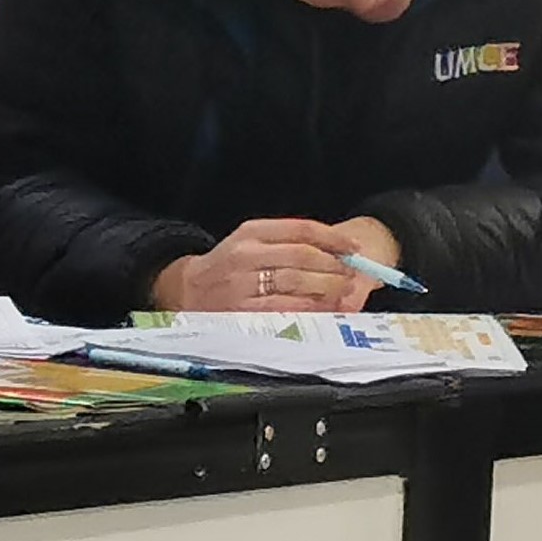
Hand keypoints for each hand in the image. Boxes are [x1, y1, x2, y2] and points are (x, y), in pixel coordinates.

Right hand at [150, 216, 403, 312]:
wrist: (188, 292)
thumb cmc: (227, 268)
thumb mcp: (249, 243)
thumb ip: (286, 243)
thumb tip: (335, 251)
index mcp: (250, 232)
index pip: (300, 229)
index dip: (333, 238)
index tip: (354, 247)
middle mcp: (245, 254)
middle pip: (302, 256)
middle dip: (334, 265)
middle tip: (352, 273)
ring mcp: (242, 283)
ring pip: (297, 281)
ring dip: (327, 287)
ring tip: (342, 290)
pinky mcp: (242, 311)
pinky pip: (286, 307)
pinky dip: (310, 307)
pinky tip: (323, 308)